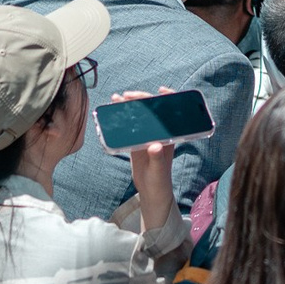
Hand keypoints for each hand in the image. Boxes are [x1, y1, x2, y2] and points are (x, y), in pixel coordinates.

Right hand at [100, 89, 178, 224]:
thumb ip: (157, 159)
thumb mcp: (159, 171)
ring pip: (139, 116)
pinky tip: (113, 112)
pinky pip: (130, 126)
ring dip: (130, 106)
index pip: (171, 112)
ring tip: (117, 98)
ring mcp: (147, 136)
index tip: (160, 91)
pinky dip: (122, 118)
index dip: (168, 98)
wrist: (152, 192)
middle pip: (151, 110)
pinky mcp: (136, 142)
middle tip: (128, 95)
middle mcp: (159, 133)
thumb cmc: (159, 182)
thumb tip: (155, 145)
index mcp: (169, 136)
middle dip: (141, 99)